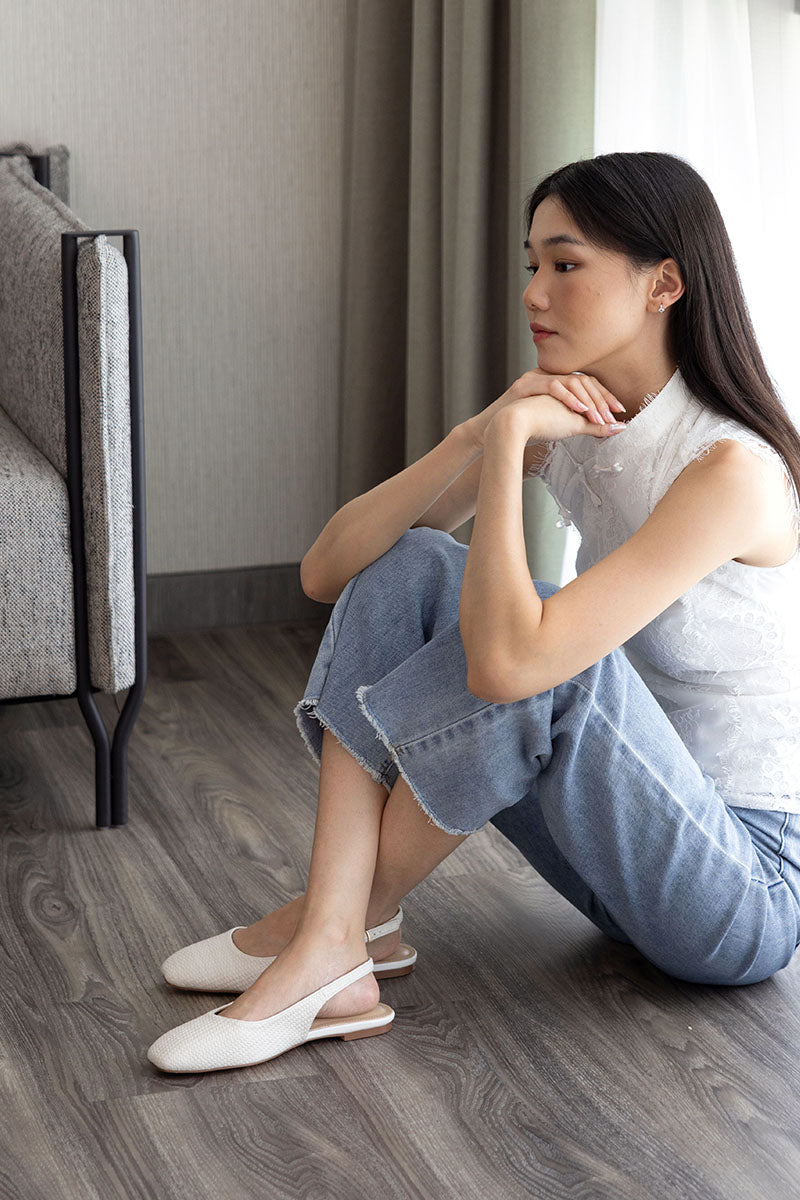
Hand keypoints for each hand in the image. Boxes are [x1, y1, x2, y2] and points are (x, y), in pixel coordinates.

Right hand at [463, 369, 626, 450]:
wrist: (491, 432)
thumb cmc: (522, 432)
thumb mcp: (558, 427)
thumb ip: (582, 425)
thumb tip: (609, 431)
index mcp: (555, 383)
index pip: (586, 382)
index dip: (604, 396)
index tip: (619, 411)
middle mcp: (546, 376)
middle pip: (582, 379)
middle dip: (601, 397)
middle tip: (614, 414)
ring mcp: (535, 378)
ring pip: (570, 381)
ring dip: (588, 401)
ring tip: (599, 417)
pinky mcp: (525, 386)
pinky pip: (552, 386)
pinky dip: (568, 398)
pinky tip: (579, 411)